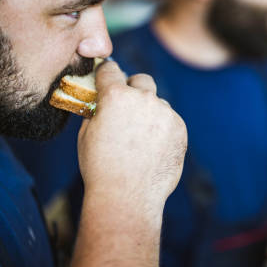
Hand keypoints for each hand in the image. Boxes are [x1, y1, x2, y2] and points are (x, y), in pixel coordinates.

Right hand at [77, 61, 186, 211]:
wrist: (128, 196)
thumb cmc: (101, 168)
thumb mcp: (87, 134)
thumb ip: (96, 111)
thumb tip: (100, 102)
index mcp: (115, 96)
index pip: (110, 70)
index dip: (107, 74)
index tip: (107, 78)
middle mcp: (143, 99)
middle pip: (141, 80)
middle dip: (134, 89)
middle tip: (127, 106)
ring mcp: (165, 113)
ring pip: (158, 103)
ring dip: (150, 113)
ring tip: (140, 139)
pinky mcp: (180, 128)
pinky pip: (170, 121)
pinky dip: (162, 129)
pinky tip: (152, 148)